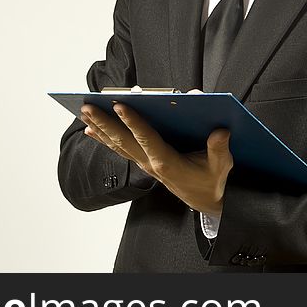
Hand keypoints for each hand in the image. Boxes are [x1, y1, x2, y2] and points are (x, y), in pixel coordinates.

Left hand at [80, 103, 232, 216]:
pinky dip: (104, 139)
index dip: (133, 121)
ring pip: (117, 144)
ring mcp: (145, 164)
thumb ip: (219, 148)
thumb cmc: (213, 181)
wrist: (207, 202)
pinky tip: (91, 130)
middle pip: (123, 141)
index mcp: (168, 163)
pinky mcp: (144, 163)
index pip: (146, 138)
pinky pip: (120, 149)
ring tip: (84, 114)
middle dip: (104, 122)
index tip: (120, 105)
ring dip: (100, 128)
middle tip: (88, 107)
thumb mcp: (222, 165)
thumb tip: (220, 130)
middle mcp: (151, 163)